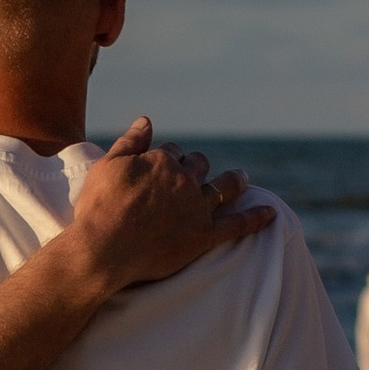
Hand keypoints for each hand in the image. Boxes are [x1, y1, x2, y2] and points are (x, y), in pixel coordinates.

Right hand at [67, 119, 273, 295]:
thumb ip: (130, 143)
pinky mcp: (205, 236)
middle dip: (200, 166)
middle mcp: (185, 181)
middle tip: (200, 172)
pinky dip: (256, 218)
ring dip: (235, 181)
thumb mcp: (107, 166)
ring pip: (225, 187)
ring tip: (242, 179)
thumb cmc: (98, 208)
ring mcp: (198, 208)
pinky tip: (270, 214)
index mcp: (162, 161)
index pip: (173, 152)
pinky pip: (237, 225)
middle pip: (200, 166)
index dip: (169, 158)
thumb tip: (146, 120)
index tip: (164, 167)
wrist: (103, 249)